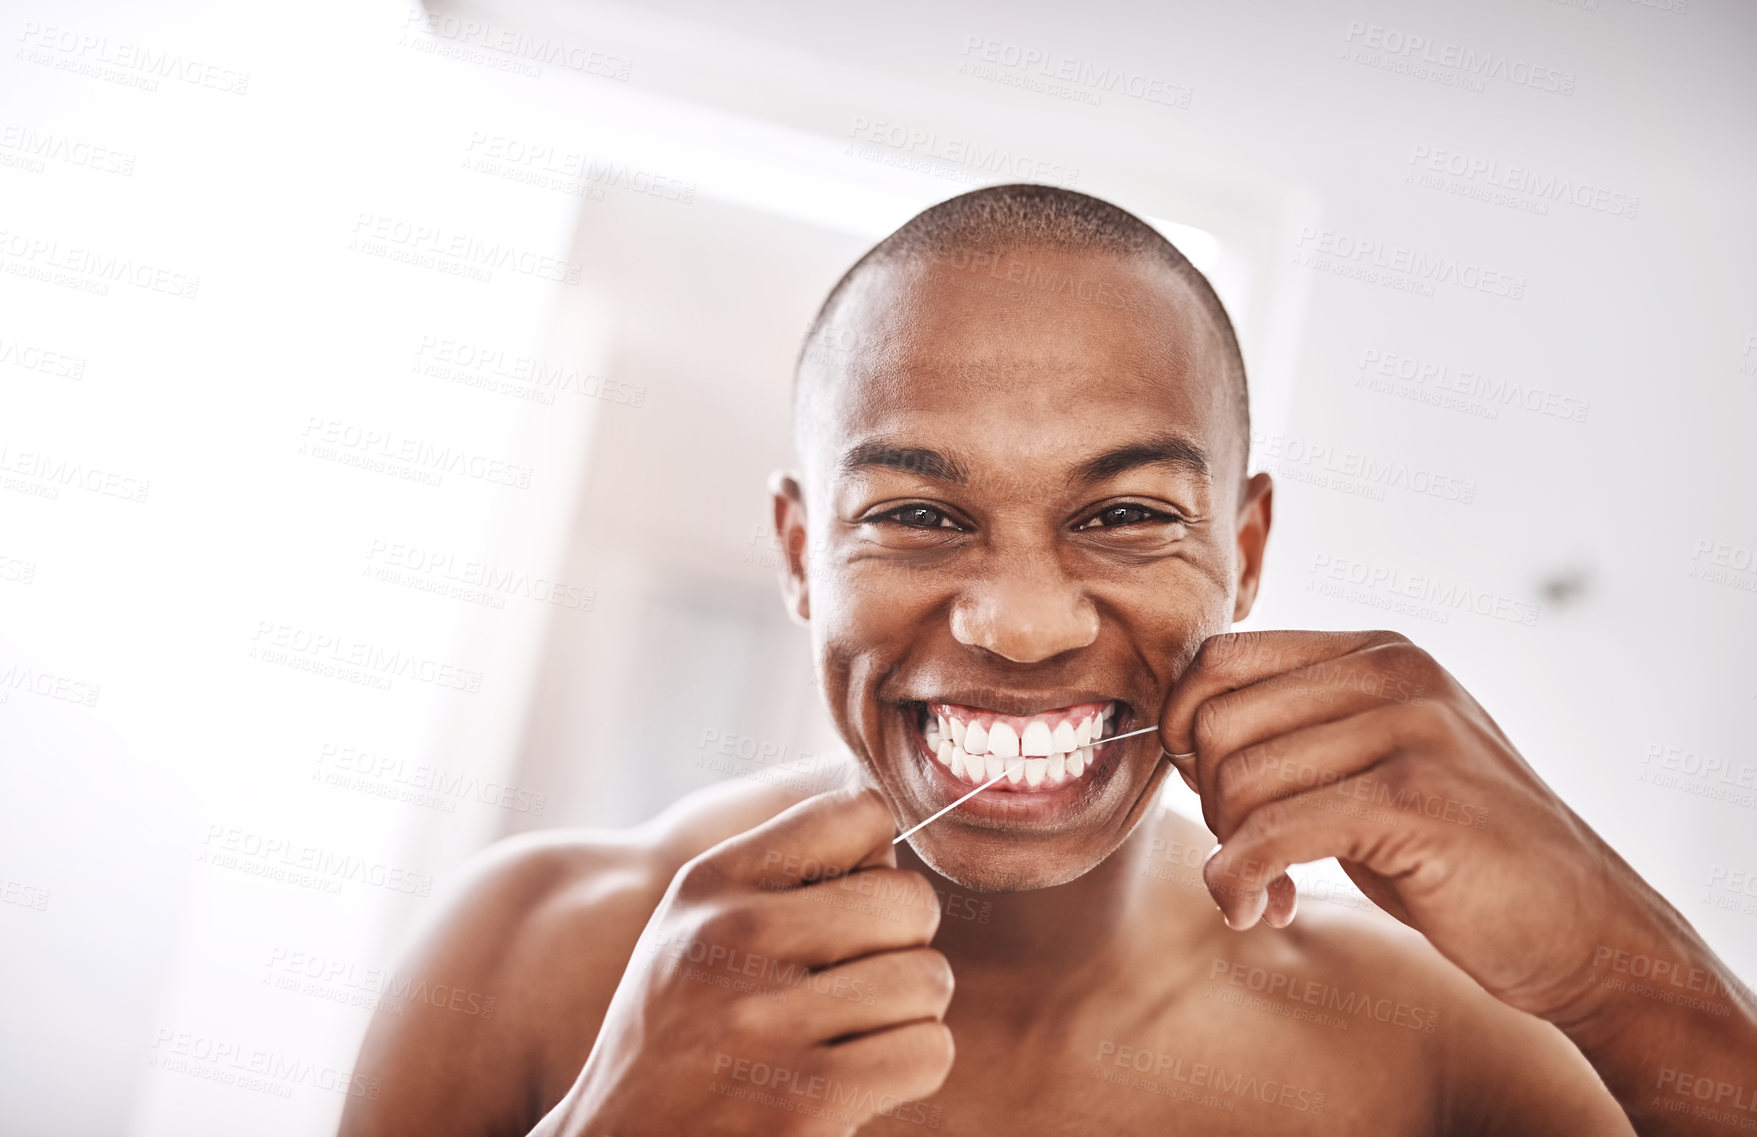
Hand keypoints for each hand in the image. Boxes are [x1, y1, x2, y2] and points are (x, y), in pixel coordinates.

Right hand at [545, 787, 953, 1136]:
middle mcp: (733, 938)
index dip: (877, 863)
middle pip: (912, 901)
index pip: (862, 814)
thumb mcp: (698, 927)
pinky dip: (912, 1067)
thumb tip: (896, 849)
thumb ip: (786, 874)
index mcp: (712, 881)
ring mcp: (765, 1022)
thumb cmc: (685, 1029)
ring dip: (909, 1014)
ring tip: (853, 1031)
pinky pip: (928, 1051)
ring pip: (929, 980)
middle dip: (905, 945)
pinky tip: (860, 1076)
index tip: (848, 910)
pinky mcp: (802, 1102)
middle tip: (857, 982)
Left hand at [1159, 629, 1630, 1022]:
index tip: (1207, 794)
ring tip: (1262, 888)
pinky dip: (1240, 881)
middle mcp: (1396, 671)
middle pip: (1216, 718)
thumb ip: (1295, 730)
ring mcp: (1412, 729)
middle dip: (1206, 799)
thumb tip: (1172, 726)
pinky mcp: (1415, 799)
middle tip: (1243, 852)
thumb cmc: (1454, 855)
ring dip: (1228, 852)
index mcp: (1378, 651)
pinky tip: (1260, 910)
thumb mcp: (1372, 764)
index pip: (1219, 658)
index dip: (1184, 730)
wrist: (1581, 929)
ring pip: (1237, 779)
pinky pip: (1272, 833)